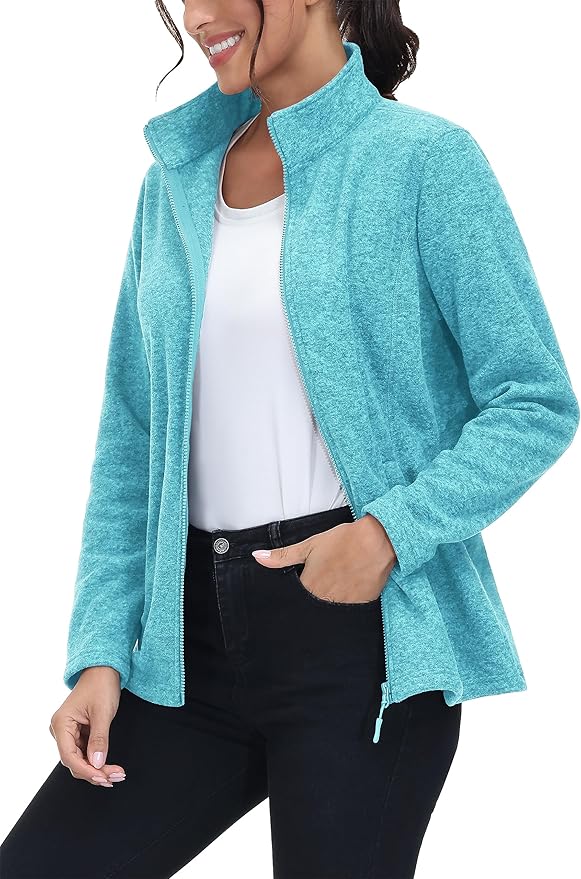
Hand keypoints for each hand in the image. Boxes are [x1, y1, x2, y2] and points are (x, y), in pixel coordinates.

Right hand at [49, 666, 125, 787]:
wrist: (103, 670)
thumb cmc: (101, 685)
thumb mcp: (103, 713)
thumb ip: (99, 739)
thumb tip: (97, 764)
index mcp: (61, 723)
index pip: (69, 756)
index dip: (86, 770)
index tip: (103, 777)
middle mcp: (61, 730)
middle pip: (74, 761)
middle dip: (95, 772)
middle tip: (116, 777)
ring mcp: (68, 732)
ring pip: (80, 760)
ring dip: (97, 769)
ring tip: (116, 774)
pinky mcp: (77, 733)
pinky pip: (85, 752)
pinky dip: (97, 760)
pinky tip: (110, 767)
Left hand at [251, 513, 396, 602]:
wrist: (377, 541)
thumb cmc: (343, 540)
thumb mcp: (309, 545)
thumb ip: (282, 556)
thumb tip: (257, 557)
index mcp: (309, 586)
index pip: (294, 602)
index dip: (294, 597)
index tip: (298, 593)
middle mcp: (325, 599)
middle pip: (311, 609)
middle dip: (310, 603)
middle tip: (319, 587)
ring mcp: (344, 604)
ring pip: (329, 612)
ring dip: (328, 604)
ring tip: (334, 587)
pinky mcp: (362, 604)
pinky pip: (348, 611)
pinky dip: (346, 603)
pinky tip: (348, 589)